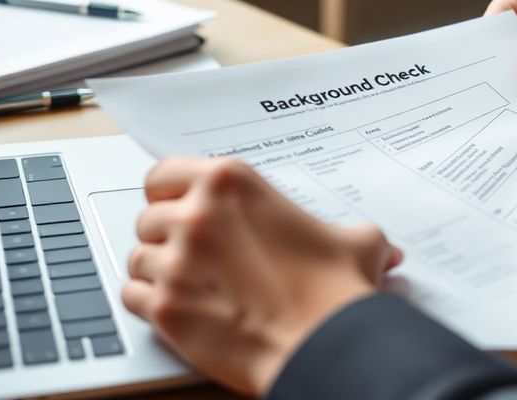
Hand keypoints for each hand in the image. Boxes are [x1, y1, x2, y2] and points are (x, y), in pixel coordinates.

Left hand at [122, 158, 402, 395]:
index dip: (169, 193)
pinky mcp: (165, 308)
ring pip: (137, 257)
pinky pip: (132, 296)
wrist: (324, 344)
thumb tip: (384, 251)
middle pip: (148, 217)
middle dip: (166, 237)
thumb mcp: (355, 242)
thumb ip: (352, 234)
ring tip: (187, 284)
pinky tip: (175, 307)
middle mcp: (196, 215)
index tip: (177, 206)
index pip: (164, 173)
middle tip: (192, 255)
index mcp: (232, 184)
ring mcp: (177, 262)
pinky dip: (149, 303)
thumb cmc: (336, 292)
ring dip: (157, 270)